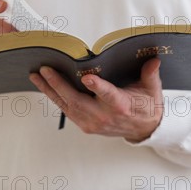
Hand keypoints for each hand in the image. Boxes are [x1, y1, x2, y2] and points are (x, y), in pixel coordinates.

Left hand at [29, 57, 163, 141]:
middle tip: (45, 70)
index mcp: (121, 106)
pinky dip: (55, 98)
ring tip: (36, 76)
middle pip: (77, 101)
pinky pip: (67, 110)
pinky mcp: (86, 125)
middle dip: (59, 85)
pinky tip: (45, 86)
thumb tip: (153, 60)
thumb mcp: (152, 90)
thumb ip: (151, 75)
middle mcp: (104, 117)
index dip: (98, 87)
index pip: (108, 95)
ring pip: (67, 106)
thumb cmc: (146, 106)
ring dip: (50, 91)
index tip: (87, 77)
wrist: (143, 129)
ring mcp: (92, 123)